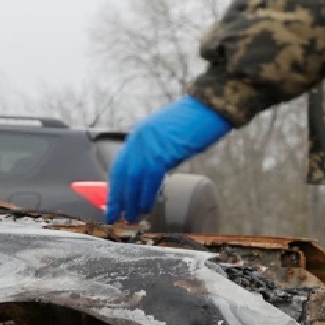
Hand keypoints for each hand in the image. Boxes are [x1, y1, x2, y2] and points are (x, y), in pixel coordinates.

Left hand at [105, 95, 231, 224]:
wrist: (211, 106)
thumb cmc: (195, 122)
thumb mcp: (167, 137)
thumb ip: (156, 154)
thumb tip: (150, 179)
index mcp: (139, 134)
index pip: (120, 165)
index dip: (116, 187)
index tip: (112, 203)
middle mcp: (139, 139)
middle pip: (122, 174)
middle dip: (118, 197)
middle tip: (115, 216)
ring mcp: (150, 144)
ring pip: (133, 178)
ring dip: (131, 201)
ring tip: (132, 217)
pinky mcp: (164, 150)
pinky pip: (150, 178)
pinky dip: (146, 194)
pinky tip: (146, 207)